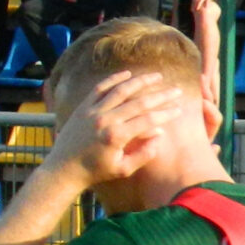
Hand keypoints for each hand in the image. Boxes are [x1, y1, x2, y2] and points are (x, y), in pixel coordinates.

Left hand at [44, 70, 190, 189]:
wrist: (64, 167)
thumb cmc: (96, 171)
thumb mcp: (124, 168)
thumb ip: (144, 153)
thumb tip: (160, 133)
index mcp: (116, 136)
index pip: (148, 120)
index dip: (166, 114)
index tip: (179, 108)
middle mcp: (105, 120)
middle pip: (138, 102)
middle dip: (160, 95)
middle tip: (177, 90)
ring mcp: (92, 111)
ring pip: (120, 90)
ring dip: (140, 82)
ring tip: (157, 76)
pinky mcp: (83, 107)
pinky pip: (100, 88)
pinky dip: (114, 79)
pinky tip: (127, 74)